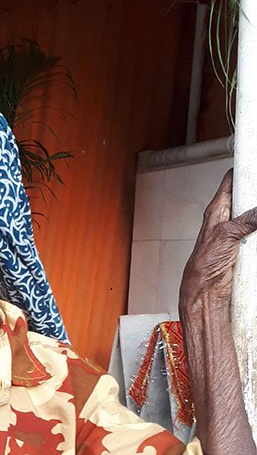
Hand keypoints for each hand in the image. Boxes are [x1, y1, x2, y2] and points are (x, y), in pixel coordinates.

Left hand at [180, 170, 256, 312]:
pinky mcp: (243, 246)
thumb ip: (248, 219)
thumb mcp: (227, 235)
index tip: (253, 163)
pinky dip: (256, 231)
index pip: (230, 180)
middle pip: (246, 197)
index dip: (242, 169)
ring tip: (255, 219)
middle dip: (253, 194)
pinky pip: (254, 233)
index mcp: (217, 210)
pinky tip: (255, 235)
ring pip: (252, 215)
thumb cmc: (204, 264)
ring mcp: (236, 232)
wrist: (204, 291)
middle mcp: (226, 218)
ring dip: (255, 215)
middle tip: (255, 192)